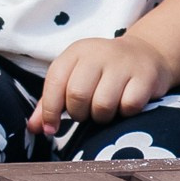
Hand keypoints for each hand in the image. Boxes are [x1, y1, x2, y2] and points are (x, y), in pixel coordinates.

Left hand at [28, 36, 173, 133]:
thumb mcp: (74, 77)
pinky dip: (125, 113)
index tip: (52, 128)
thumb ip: (51, 102)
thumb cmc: (102, 73)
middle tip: (87, 113)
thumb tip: (34, 128)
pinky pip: (129, 106)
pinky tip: (126, 105)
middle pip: (77, 95)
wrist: (145, 54)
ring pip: (103, 105)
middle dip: (79, 114)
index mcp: (76, 52)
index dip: (50, 110)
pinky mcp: (146, 76)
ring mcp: (124, 63)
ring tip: (106, 110)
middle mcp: (99, 53)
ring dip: (102, 117)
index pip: (55, 82)